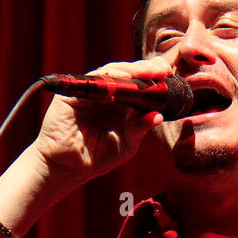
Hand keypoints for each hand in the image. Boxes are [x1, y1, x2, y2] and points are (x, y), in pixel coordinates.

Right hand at [31, 57, 172, 185]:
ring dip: (131, 71)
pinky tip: (124, 80)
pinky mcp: (73, 93)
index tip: (170, 76)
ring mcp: (89, 92)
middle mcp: (105, 95)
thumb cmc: (97, 157)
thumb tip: (159, 115)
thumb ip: (140, 129)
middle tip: (163, 69)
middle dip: (146, 70)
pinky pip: (92, 81)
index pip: (138, 86)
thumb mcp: (126, 144)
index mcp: (120, 105)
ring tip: (149, 72)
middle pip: (127, 75)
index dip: (153, 80)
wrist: (67, 167)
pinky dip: (108, 79)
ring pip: (111, 73)